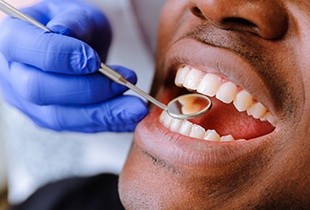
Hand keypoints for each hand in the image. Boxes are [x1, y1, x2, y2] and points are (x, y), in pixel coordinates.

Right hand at [0, 0, 147, 132]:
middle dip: (87, 89)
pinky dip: (108, 123)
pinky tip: (130, 118)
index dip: (60, 57)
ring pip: (61, 117)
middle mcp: (13, 76)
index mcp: (12, 40)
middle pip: (40, 90)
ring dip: (103, 113)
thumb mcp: (76, 12)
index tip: (95, 60)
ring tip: (136, 108)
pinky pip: (78, 127)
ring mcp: (29, 102)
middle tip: (124, 82)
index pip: (25, 50)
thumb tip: (64, 32)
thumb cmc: (74, 25)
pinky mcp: (51, 119)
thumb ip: (73, 20)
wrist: (74, 46)